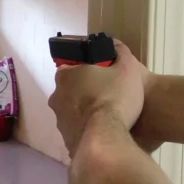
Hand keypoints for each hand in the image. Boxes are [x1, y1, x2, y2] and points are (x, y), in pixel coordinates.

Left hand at [49, 40, 148, 156]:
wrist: (106, 139)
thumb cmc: (114, 98)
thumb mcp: (127, 69)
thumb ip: (121, 53)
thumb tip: (114, 43)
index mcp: (65, 76)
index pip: (70, 68)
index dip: (86, 71)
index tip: (100, 75)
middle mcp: (56, 97)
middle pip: (70, 91)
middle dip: (84, 93)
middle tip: (105, 95)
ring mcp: (59, 121)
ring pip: (72, 113)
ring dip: (85, 113)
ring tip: (106, 117)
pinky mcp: (67, 140)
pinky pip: (78, 132)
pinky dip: (88, 131)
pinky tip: (104, 133)